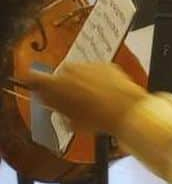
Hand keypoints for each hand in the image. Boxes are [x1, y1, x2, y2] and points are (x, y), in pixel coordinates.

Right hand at [28, 62, 147, 139]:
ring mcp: (89, 65)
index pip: (33, 78)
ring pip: (78, 71)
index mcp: (57, 84)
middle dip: (63, 85)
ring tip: (91, 98)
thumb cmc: (99, 119)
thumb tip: (47, 100)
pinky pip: (95, 70)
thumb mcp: (70, 120)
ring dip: (80, 81)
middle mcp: (71, 70)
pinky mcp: (105, 64)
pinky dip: (96, 78)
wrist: (127, 109)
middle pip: (59, 75)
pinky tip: (103, 92)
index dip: (32, 82)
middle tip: (70, 100)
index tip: (32, 85)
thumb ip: (55, 107)